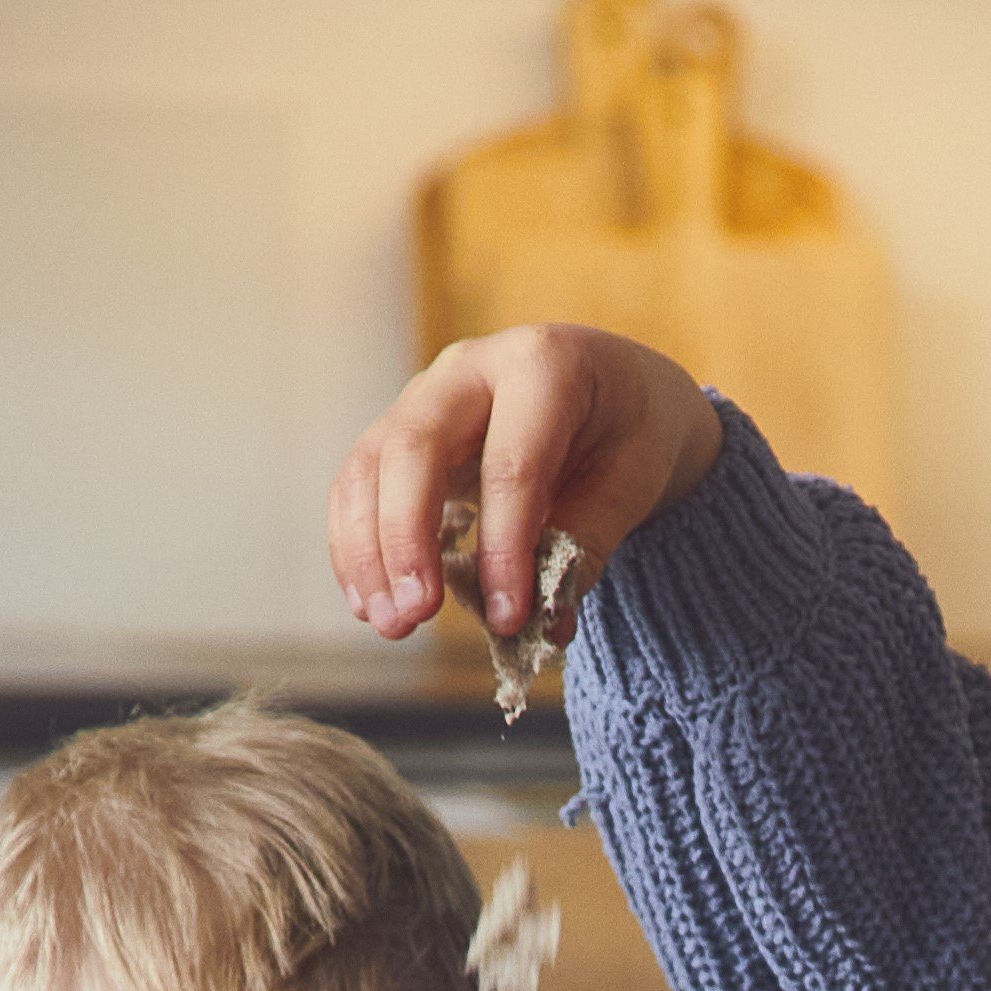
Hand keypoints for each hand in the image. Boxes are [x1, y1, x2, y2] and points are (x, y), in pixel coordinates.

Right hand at [331, 325, 729, 645]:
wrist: (615, 390)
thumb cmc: (629, 430)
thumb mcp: (634, 479)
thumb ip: (588, 546)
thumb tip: (544, 625)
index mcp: (543, 365)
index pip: (512, 463)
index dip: (504, 546)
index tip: (508, 616)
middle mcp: (469, 368)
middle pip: (414, 446)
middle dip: (407, 539)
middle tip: (416, 615)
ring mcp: (424, 396)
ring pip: (368, 465)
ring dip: (368, 552)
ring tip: (390, 623)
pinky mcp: (398, 432)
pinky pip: (357, 486)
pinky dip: (356, 547)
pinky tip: (371, 603)